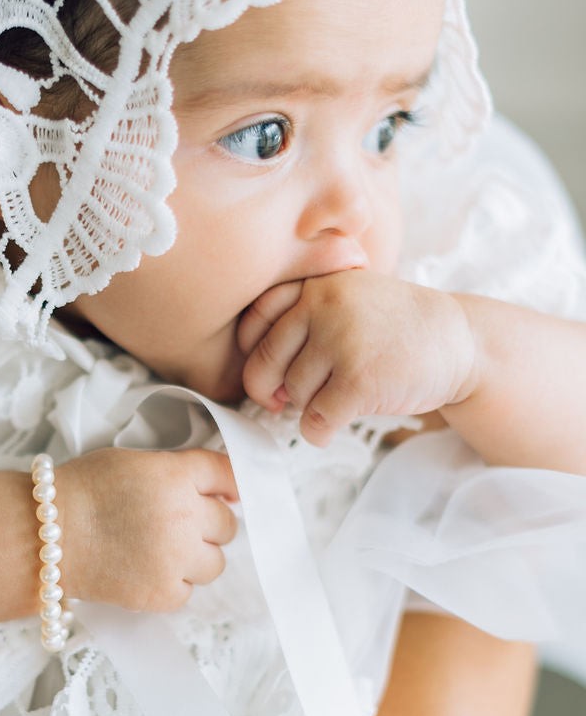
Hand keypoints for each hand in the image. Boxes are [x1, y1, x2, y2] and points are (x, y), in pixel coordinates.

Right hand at [56, 448, 238, 610]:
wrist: (44, 537)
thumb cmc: (81, 492)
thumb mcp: (133, 461)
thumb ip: (176, 470)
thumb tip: (223, 487)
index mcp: (176, 476)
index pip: (228, 475)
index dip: (229, 485)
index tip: (227, 493)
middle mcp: (184, 516)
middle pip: (227, 524)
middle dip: (206, 524)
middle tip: (176, 525)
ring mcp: (176, 559)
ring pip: (215, 562)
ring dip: (195, 558)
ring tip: (160, 552)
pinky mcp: (163, 593)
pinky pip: (188, 591)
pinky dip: (171, 584)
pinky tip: (144, 570)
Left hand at [239, 271, 476, 445]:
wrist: (462, 341)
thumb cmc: (397, 328)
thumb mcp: (349, 297)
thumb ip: (303, 319)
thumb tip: (258, 383)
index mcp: (317, 282)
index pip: (255, 318)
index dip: (253, 353)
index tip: (271, 370)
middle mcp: (323, 304)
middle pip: (265, 362)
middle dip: (270, 390)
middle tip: (283, 400)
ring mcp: (341, 340)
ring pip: (293, 393)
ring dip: (308, 407)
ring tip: (339, 396)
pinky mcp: (358, 379)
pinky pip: (315, 419)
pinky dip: (319, 432)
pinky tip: (332, 428)